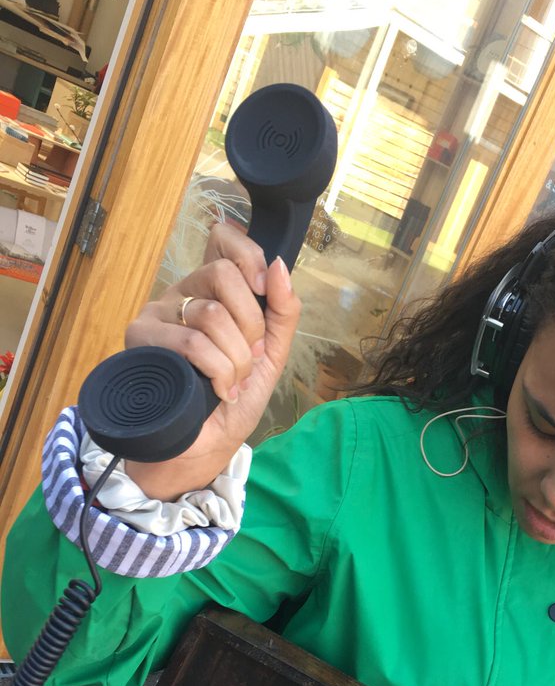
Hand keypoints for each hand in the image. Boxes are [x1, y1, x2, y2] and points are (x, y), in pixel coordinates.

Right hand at [122, 224, 301, 498]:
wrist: (205, 446)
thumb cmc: (233, 400)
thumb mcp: (271, 354)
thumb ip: (282, 311)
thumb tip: (280, 265)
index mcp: (213, 290)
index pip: (223, 239)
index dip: (248, 256)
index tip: (262, 289)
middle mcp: (183, 294)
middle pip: (224, 276)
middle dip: (251, 325)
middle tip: (248, 358)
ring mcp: (158, 315)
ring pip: (211, 314)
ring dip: (235, 359)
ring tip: (232, 383)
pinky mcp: (141, 339)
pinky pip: (193, 343)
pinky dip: (219, 372)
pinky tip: (218, 391)